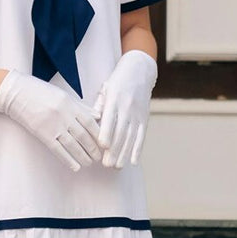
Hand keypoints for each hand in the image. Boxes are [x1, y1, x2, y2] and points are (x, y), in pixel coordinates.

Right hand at [0, 70, 102, 170]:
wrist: (16, 93)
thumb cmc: (40, 92)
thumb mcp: (62, 94)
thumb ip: (80, 106)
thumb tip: (97, 116)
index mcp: (70, 104)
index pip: (90, 122)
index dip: (99, 135)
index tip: (104, 143)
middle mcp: (64, 115)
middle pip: (83, 135)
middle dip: (93, 148)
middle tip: (99, 157)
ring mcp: (53, 125)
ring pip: (73, 145)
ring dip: (83, 156)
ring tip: (89, 163)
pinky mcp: (42, 134)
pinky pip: (58, 150)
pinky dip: (68, 159)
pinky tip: (75, 167)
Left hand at [92, 50, 157, 167]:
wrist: (140, 71)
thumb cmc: (117, 81)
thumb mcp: (105, 89)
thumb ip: (99, 106)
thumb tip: (92, 121)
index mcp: (114, 99)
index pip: (110, 118)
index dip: (107, 133)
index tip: (102, 146)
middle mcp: (127, 107)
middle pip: (121, 131)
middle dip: (114, 149)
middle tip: (106, 164)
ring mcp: (137, 113)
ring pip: (131, 136)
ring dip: (124, 153)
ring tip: (117, 167)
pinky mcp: (145, 118)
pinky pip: (141, 136)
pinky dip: (137, 149)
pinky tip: (133, 161)